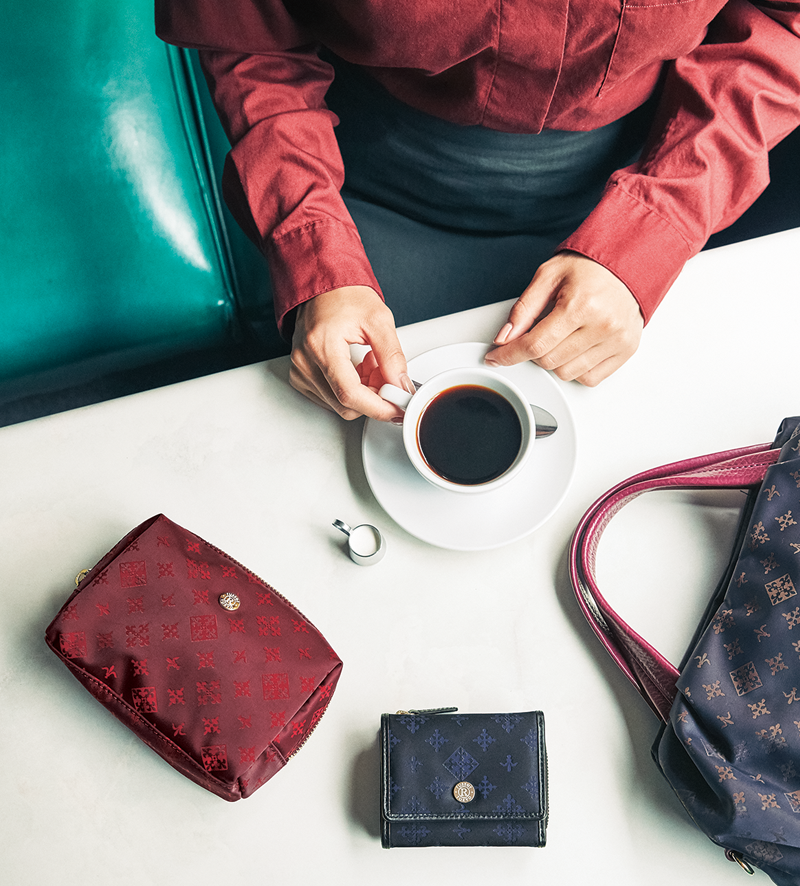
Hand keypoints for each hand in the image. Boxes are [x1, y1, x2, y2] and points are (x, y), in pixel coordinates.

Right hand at [289, 285, 412, 420]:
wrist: (322, 288)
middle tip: (386, 374)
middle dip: (373, 397)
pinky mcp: (300, 377)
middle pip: (345, 404)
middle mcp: (305, 362)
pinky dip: (349, 391)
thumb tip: (401, 386)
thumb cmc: (344, 296)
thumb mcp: (379, 320)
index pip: (350, 393)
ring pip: (339, 405)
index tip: (397, 407)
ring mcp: (300, 371)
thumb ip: (392, 357)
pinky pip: (330, 399)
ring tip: (369, 364)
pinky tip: (355, 369)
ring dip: (362, 393)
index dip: (378, 407)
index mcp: (322, 346)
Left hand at [485, 252, 643, 385]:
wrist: (628, 262)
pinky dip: (576, 369)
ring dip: (555, 361)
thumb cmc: (590, 267)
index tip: (496, 357)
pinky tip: (577, 347)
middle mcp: (603, 326)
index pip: (535, 345)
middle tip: (538, 333)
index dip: (509, 354)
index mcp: (581, 305)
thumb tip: (504, 338)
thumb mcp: (548, 276)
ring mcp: (617, 341)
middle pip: (549, 362)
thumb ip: (524, 308)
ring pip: (567, 374)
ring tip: (562, 335)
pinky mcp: (626, 350)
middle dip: (534, 352)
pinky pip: (589, 378)